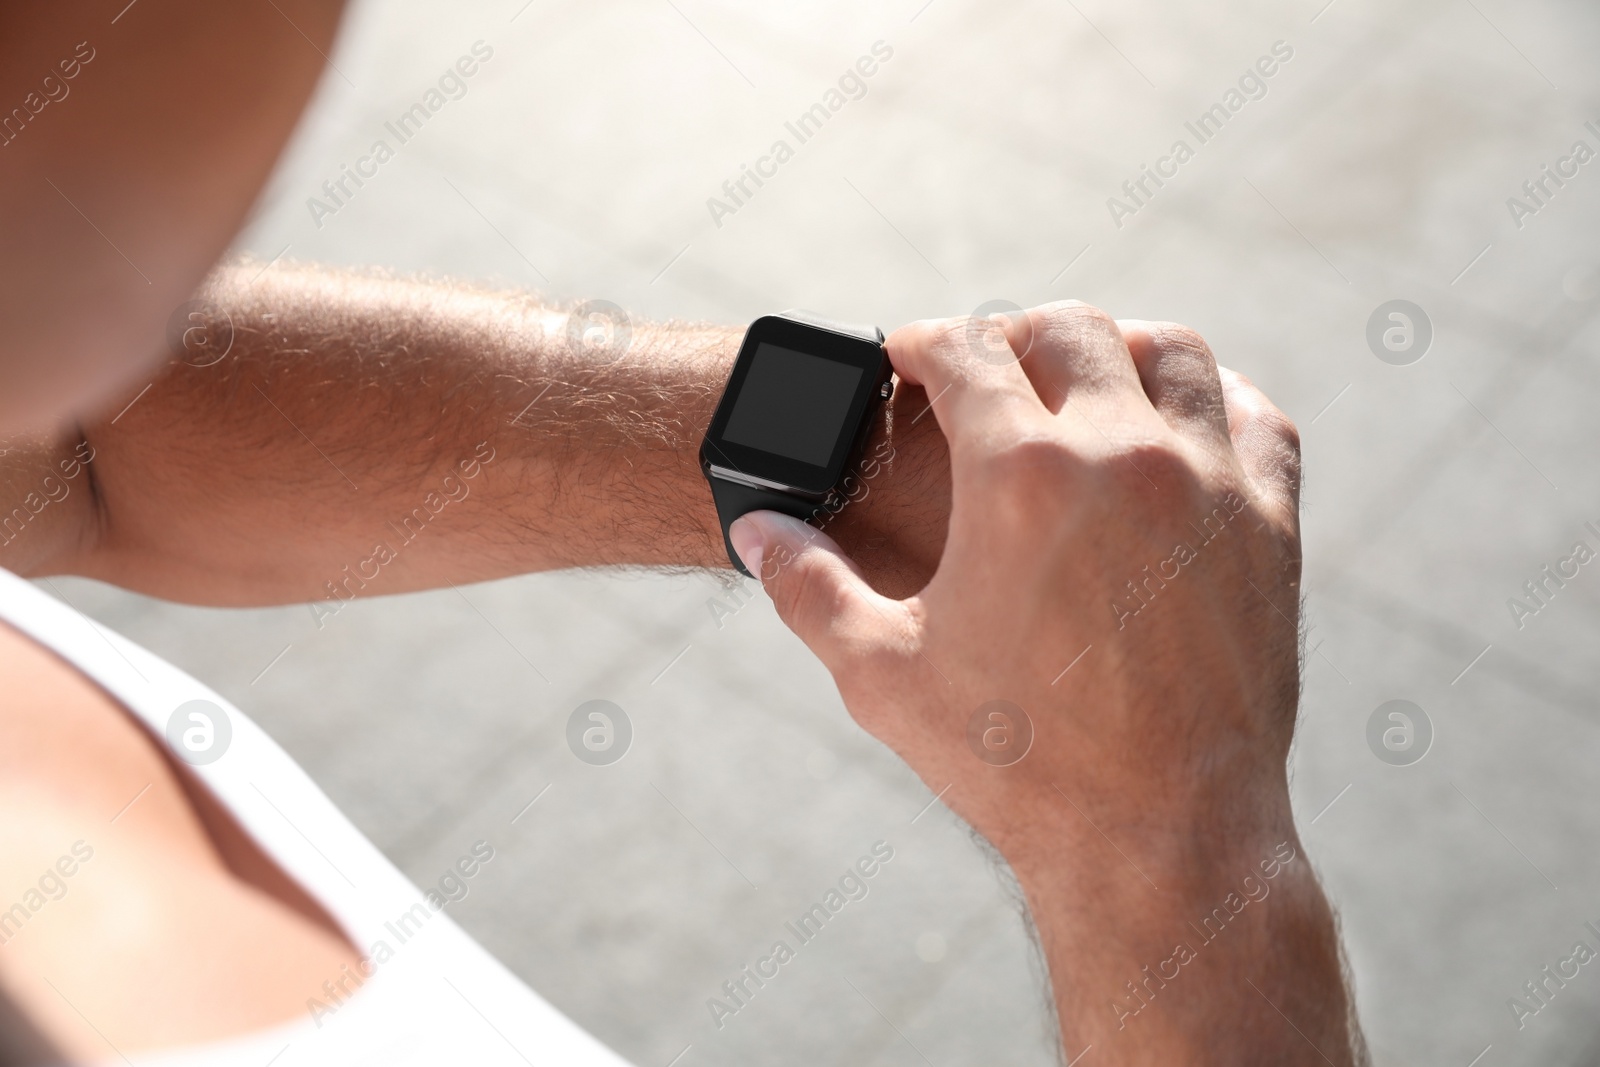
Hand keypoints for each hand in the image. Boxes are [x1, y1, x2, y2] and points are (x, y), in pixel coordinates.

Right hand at [729, 302, 1357, 1062]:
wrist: (1161, 835)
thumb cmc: (1016, 762)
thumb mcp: (882, 673)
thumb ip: (809, 587)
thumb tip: (756, 532)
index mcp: (1017, 474)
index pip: (963, 348)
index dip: (921, 341)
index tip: (905, 356)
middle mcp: (1120, 453)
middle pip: (1067, 328)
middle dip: (1011, 332)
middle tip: (984, 369)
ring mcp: (1207, 481)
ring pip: (1169, 350)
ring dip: (1115, 346)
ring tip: (1082, 377)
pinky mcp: (1269, 523)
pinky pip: (1252, 413)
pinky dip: (1211, 395)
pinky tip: (1179, 423)